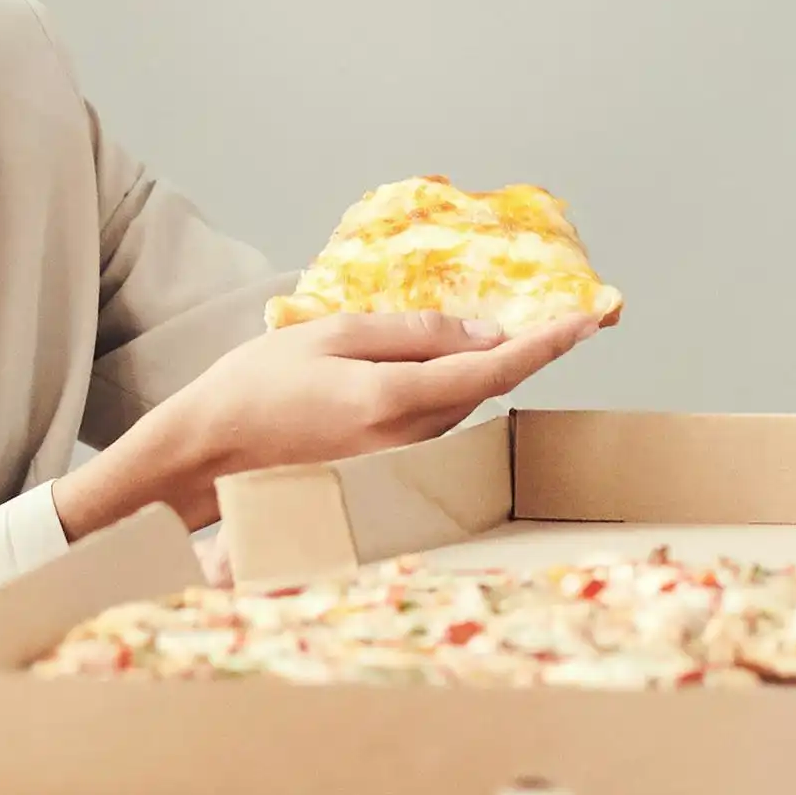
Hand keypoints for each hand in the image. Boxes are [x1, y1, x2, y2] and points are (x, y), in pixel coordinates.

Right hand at [58, 312, 603, 540]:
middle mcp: (406, 445)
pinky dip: (435, 399)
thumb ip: (412, 334)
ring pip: (454, 411)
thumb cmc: (254, 388)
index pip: (494, 369)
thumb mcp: (330, 335)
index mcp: (394, 402)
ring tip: (458, 341)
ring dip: (466, 375)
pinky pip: (428, 430)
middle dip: (512, 352)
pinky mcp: (383, 480)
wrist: (204, 457)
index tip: (591, 318)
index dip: (549, 343)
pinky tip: (411, 379)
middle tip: (546, 314)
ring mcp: (396, 470)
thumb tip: (485, 334)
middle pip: (480, 389)